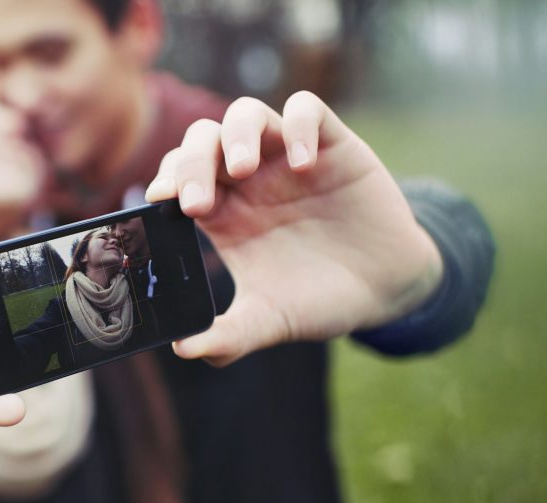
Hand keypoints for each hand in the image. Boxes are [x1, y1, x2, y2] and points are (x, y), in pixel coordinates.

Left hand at [146, 92, 443, 365]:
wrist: (386, 290)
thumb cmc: (319, 299)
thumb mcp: (270, 320)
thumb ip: (228, 336)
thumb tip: (183, 349)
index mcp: (223, 212)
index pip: (177, 177)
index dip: (165, 182)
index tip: (160, 204)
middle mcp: (249, 178)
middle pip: (202, 141)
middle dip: (191, 162)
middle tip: (196, 203)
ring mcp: (287, 157)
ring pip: (246, 114)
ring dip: (236, 135)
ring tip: (242, 168)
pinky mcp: (332, 145)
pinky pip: (307, 110)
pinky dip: (298, 126)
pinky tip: (302, 164)